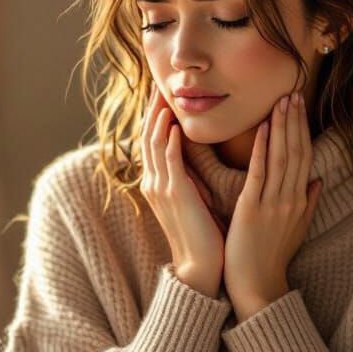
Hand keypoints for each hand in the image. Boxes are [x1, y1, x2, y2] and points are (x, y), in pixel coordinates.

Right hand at [139, 83, 226, 296]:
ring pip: (154, 144)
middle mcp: (154, 183)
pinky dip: (168, 142)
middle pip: (148, 136)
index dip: (156, 116)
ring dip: (159, 117)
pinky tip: (172, 125)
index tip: (164, 94)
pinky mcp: (174, 195)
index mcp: (159, 184)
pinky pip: (167, 162)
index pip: (153, 141)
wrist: (201, 267)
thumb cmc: (204, 236)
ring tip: (165, 94)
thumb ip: (191, 179)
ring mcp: (162, 188)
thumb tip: (196, 161)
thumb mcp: (194, 200)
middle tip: (159, 84)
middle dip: (153, 109)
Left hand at [223, 92, 322, 320]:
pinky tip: (260, 129)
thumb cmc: (272, 259)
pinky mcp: (252, 211)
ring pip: (281, 158)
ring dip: (281, 127)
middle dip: (294, 121)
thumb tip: (318, 181)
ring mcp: (273, 204)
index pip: (303, 156)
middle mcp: (290, 198)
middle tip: (291, 92)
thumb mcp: (297, 230)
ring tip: (280, 102)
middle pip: (296, 151)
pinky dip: (261, 150)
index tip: (299, 105)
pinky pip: (259, 174)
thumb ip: (308, 204)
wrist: (257, 286)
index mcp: (299, 200)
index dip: (302, 129)